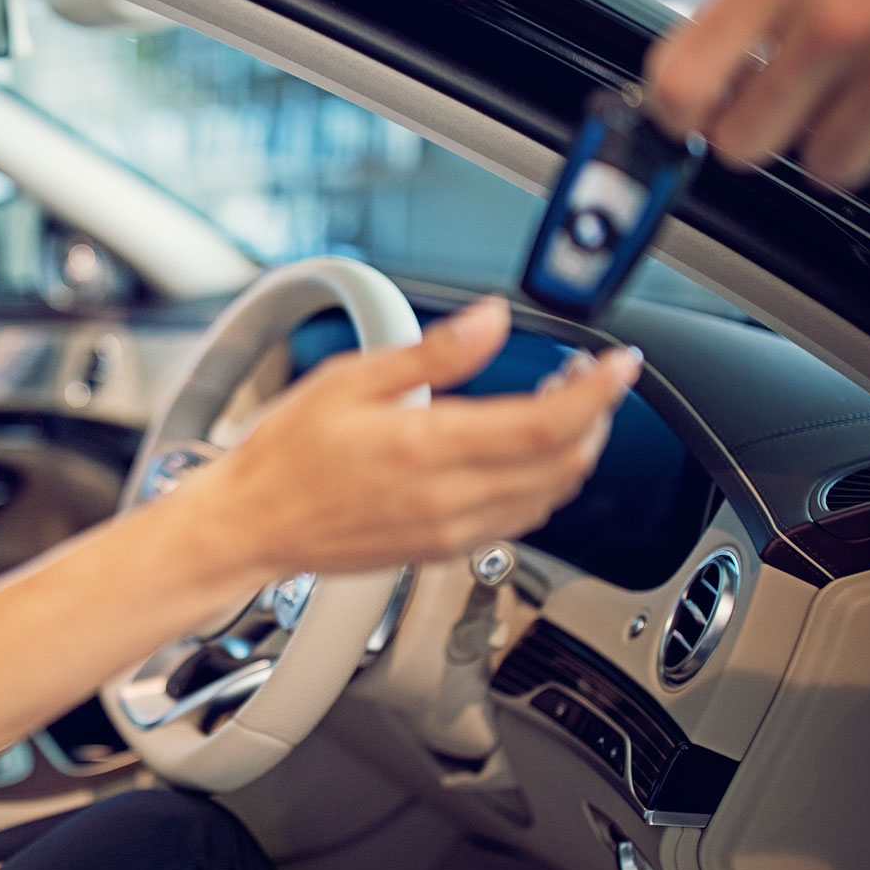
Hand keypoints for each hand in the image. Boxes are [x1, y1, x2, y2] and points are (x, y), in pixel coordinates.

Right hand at [191, 296, 636, 577]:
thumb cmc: (284, 455)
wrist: (251, 524)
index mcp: (427, 448)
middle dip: (593, 418)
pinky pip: (520, 520)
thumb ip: (433, 352)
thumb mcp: (350, 378)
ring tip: (562, 409)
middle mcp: (448, 499)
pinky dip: (543, 484)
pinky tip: (526, 455)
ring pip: (550, 497)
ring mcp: (451, 531)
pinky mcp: (444, 550)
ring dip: (573, 453)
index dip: (597, 393)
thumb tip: (491, 320)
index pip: (546, 425)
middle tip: (587, 379)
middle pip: (563, 464)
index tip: (618, 365)